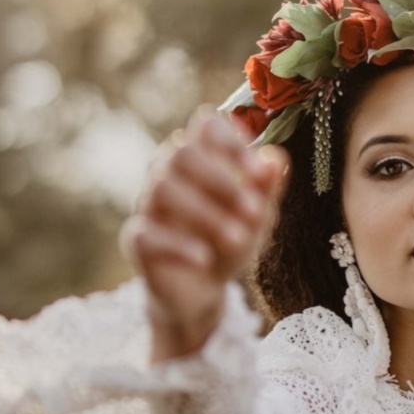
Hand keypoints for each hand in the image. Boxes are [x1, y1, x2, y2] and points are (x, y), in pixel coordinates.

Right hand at [123, 109, 288, 361]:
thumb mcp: (257, 216)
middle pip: (181, 153)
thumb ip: (266, 188)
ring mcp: (148, 204)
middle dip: (222, 181)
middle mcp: (168, 172)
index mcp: (201, 156)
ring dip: (206, 214)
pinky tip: (205, 259)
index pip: (207, 126)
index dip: (232, 142)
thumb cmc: (231, 239)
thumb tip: (275, 158)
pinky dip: (178, 246)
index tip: (259, 174)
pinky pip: (146, 233)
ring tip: (237, 239)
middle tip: (253, 211)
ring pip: (163, 189)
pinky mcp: (137, 239)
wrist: (205, 288)